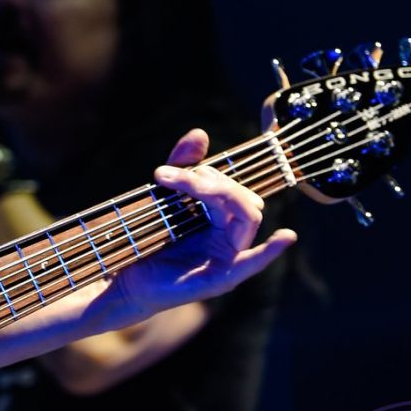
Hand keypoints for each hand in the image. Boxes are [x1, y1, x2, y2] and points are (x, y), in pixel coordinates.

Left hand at [88, 129, 296, 327]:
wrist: (124, 278)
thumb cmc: (146, 240)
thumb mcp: (164, 197)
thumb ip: (182, 167)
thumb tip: (201, 133)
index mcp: (219, 219)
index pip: (232, 188)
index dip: (208, 173)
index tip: (164, 172)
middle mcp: (228, 237)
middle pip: (243, 199)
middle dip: (215, 181)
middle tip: (181, 179)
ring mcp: (228, 257)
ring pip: (248, 218)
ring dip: (224, 194)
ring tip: (194, 185)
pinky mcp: (221, 278)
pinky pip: (252, 261)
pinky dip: (271, 250)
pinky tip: (285, 236)